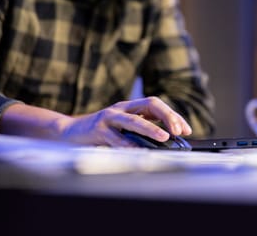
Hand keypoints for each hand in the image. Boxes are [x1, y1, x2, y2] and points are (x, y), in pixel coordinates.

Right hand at [63, 96, 191, 146]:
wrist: (69, 132)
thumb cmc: (102, 131)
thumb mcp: (125, 128)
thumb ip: (142, 131)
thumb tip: (169, 140)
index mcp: (131, 106)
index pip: (157, 105)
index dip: (173, 115)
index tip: (186, 130)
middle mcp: (122, 108)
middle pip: (150, 104)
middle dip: (167, 116)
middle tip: (178, 131)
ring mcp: (109, 117)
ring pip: (133, 120)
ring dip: (151, 129)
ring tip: (164, 137)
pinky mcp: (97, 130)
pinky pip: (115, 138)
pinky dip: (127, 145)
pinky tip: (138, 150)